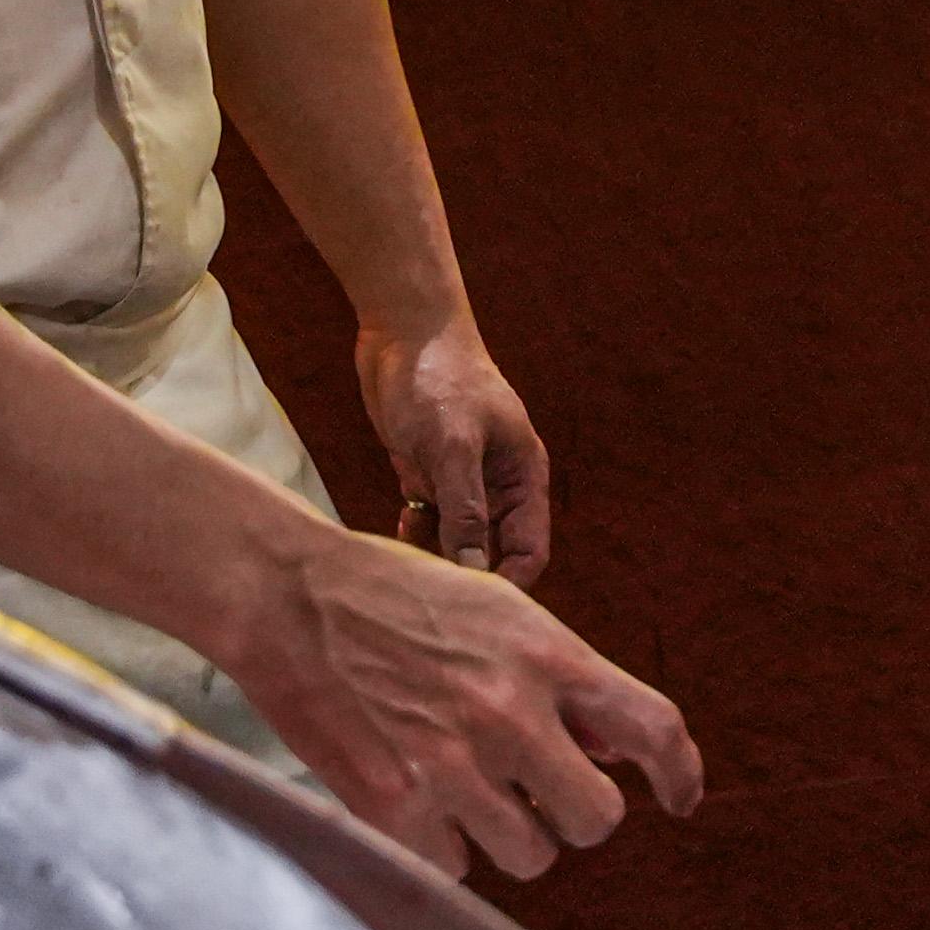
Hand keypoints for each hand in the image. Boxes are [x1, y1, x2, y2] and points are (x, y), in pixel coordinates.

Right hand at [210, 516, 697, 882]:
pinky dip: (442, 846)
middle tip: (539, 790)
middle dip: (574, 812)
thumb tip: (617, 754)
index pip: (654, 728)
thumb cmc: (399, 600)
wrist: (289, 597)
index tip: (682, 798)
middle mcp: (509, 713)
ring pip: (531, 856)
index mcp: (548, 655)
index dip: (681, 773)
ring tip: (464, 785)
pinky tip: (416, 798)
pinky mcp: (394, 806)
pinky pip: (456, 868)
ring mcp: (451, 765)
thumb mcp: (501, 613)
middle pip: (597, 819)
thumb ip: (564, 683)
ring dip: (508, 834)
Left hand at [357, 312, 555, 579]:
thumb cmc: (438, 378)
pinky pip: (430, 522)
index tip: (468, 601)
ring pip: (458, 541)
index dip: (506, 582)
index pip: (530, 550)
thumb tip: (475, 571)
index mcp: (524, 477)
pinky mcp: (430, 473)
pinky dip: (416, 533)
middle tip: (430, 590)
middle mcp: (499, 484)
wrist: (403, 328)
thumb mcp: (453, 445)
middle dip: (467, 574)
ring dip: (436, 556)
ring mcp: (463, 480)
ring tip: (408, 560)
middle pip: (494, 552)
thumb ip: (466, 510)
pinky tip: (400, 526)